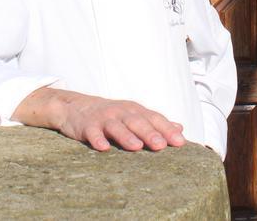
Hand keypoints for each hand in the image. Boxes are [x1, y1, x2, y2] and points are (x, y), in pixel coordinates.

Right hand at [12, 87, 185, 152]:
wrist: (76, 107)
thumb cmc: (111, 116)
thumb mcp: (134, 115)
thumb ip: (155, 122)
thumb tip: (180, 128)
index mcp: (135, 111)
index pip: (154, 119)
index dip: (167, 129)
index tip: (180, 142)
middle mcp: (121, 112)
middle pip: (137, 122)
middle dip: (149, 133)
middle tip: (161, 145)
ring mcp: (103, 119)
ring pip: (116, 127)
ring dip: (126, 136)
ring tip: (136, 147)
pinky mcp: (86, 126)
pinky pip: (92, 133)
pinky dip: (97, 139)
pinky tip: (103, 148)